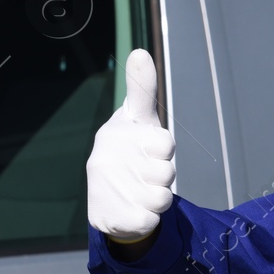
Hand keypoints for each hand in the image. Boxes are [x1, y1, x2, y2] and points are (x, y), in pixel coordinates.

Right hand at [87, 49, 175, 241]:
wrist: (107, 202)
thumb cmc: (130, 151)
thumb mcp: (138, 118)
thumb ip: (141, 88)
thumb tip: (140, 52)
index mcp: (117, 133)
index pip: (165, 142)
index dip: (164, 150)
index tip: (151, 149)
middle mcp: (107, 159)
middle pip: (167, 173)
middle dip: (162, 176)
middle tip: (145, 174)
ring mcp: (108, 189)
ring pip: (162, 198)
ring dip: (158, 198)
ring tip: (141, 192)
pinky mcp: (111, 218)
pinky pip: (150, 221)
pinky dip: (149, 218)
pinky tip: (134, 210)